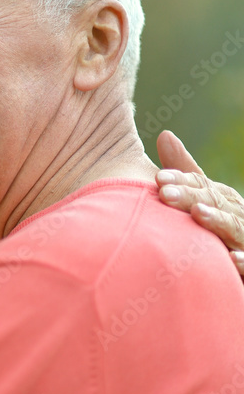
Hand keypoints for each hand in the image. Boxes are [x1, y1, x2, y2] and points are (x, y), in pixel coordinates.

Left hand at [156, 130, 243, 277]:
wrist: (241, 260)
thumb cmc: (219, 228)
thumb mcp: (204, 199)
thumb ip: (186, 174)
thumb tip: (164, 133)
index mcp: (223, 200)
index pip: (202, 186)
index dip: (182, 182)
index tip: (158, 179)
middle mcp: (238, 216)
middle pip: (216, 203)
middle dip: (192, 197)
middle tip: (165, 194)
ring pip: (235, 229)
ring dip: (218, 222)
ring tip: (198, 213)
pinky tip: (232, 259)